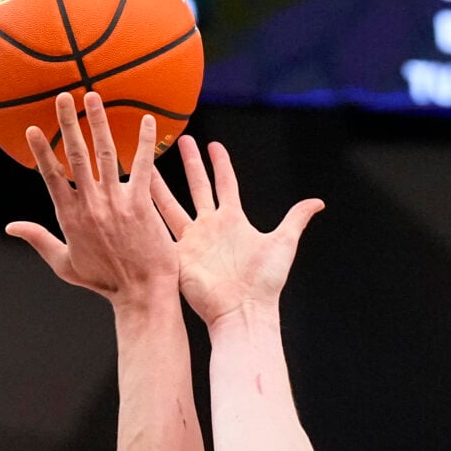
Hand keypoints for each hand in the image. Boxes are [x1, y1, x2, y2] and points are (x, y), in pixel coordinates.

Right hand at [5, 92, 177, 305]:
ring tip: (93, 97)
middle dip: (67, 124)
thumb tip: (10, 227)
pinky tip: (145, 119)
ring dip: (99, 123)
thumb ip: (39, 240)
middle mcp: (90, 205)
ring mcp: (116, 203)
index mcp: (69, 216)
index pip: (51, 176)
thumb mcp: (65, 264)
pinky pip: (142, 166)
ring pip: (105, 154)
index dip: (40, 150)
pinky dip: (143, 142)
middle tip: (62, 97)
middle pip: (75, 156)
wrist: (141, 294)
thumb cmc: (105, 282)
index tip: (32, 128)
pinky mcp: (141, 204)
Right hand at [150, 135, 322, 324]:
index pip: (225, 184)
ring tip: (145, 163)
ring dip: (158, 184)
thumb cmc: (265, 282)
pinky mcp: (177, 254)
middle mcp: (211, 227)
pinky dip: (146, 214)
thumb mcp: (284, 243)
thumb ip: (296, 219)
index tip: (213, 145)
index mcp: (233, 221)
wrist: (243, 310)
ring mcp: (192, 240)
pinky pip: (159, 230)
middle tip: (179, 140)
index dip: (220, 164)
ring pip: (171, 204)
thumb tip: (318, 202)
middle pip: (197, 187)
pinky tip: (132, 199)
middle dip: (190, 163)